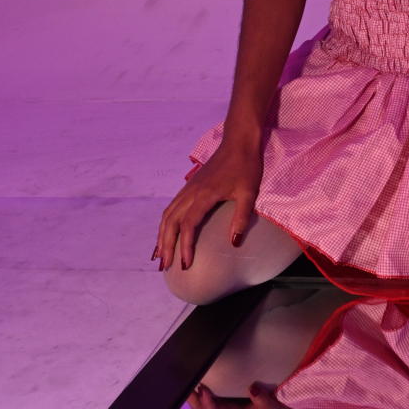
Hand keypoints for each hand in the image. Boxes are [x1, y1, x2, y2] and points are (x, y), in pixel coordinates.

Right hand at [153, 141, 263, 271]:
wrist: (238, 142)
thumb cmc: (246, 167)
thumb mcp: (249, 193)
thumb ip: (242, 218)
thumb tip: (233, 243)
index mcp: (204, 195)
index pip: (188, 225)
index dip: (184, 246)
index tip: (185, 265)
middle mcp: (191, 193)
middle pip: (170, 222)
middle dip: (165, 245)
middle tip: (165, 266)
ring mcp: (187, 189)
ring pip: (167, 215)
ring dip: (161, 236)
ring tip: (158, 256)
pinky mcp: (189, 187)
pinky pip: (171, 208)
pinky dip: (165, 224)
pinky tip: (165, 234)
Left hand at [187, 380, 297, 408]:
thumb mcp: (271, 408)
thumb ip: (262, 399)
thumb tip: (252, 388)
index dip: (207, 402)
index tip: (203, 389)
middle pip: (203, 408)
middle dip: (193, 399)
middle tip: (187, 383)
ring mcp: (225, 406)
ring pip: (203, 403)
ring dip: (194, 394)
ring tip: (188, 378)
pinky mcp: (227, 399)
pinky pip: (210, 396)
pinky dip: (202, 389)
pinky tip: (199, 377)